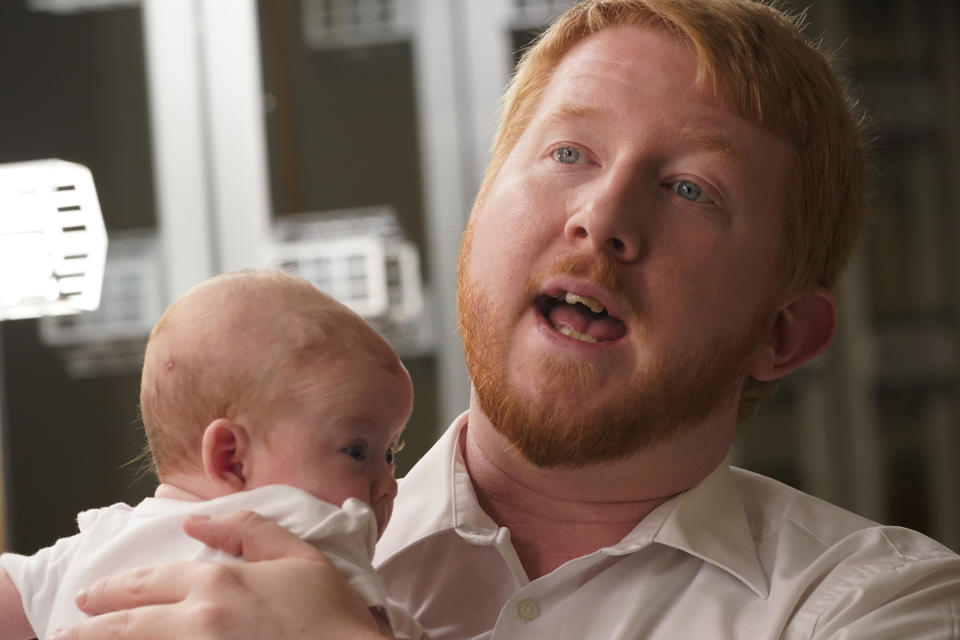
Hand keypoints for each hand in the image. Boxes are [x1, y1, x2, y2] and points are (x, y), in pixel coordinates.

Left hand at [50, 511, 389, 639]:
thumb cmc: (332, 615)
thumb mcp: (299, 557)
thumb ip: (248, 531)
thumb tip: (196, 521)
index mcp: (219, 582)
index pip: (149, 582)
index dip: (113, 590)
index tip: (90, 599)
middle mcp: (198, 621)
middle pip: (125, 624)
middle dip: (88, 628)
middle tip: (66, 632)